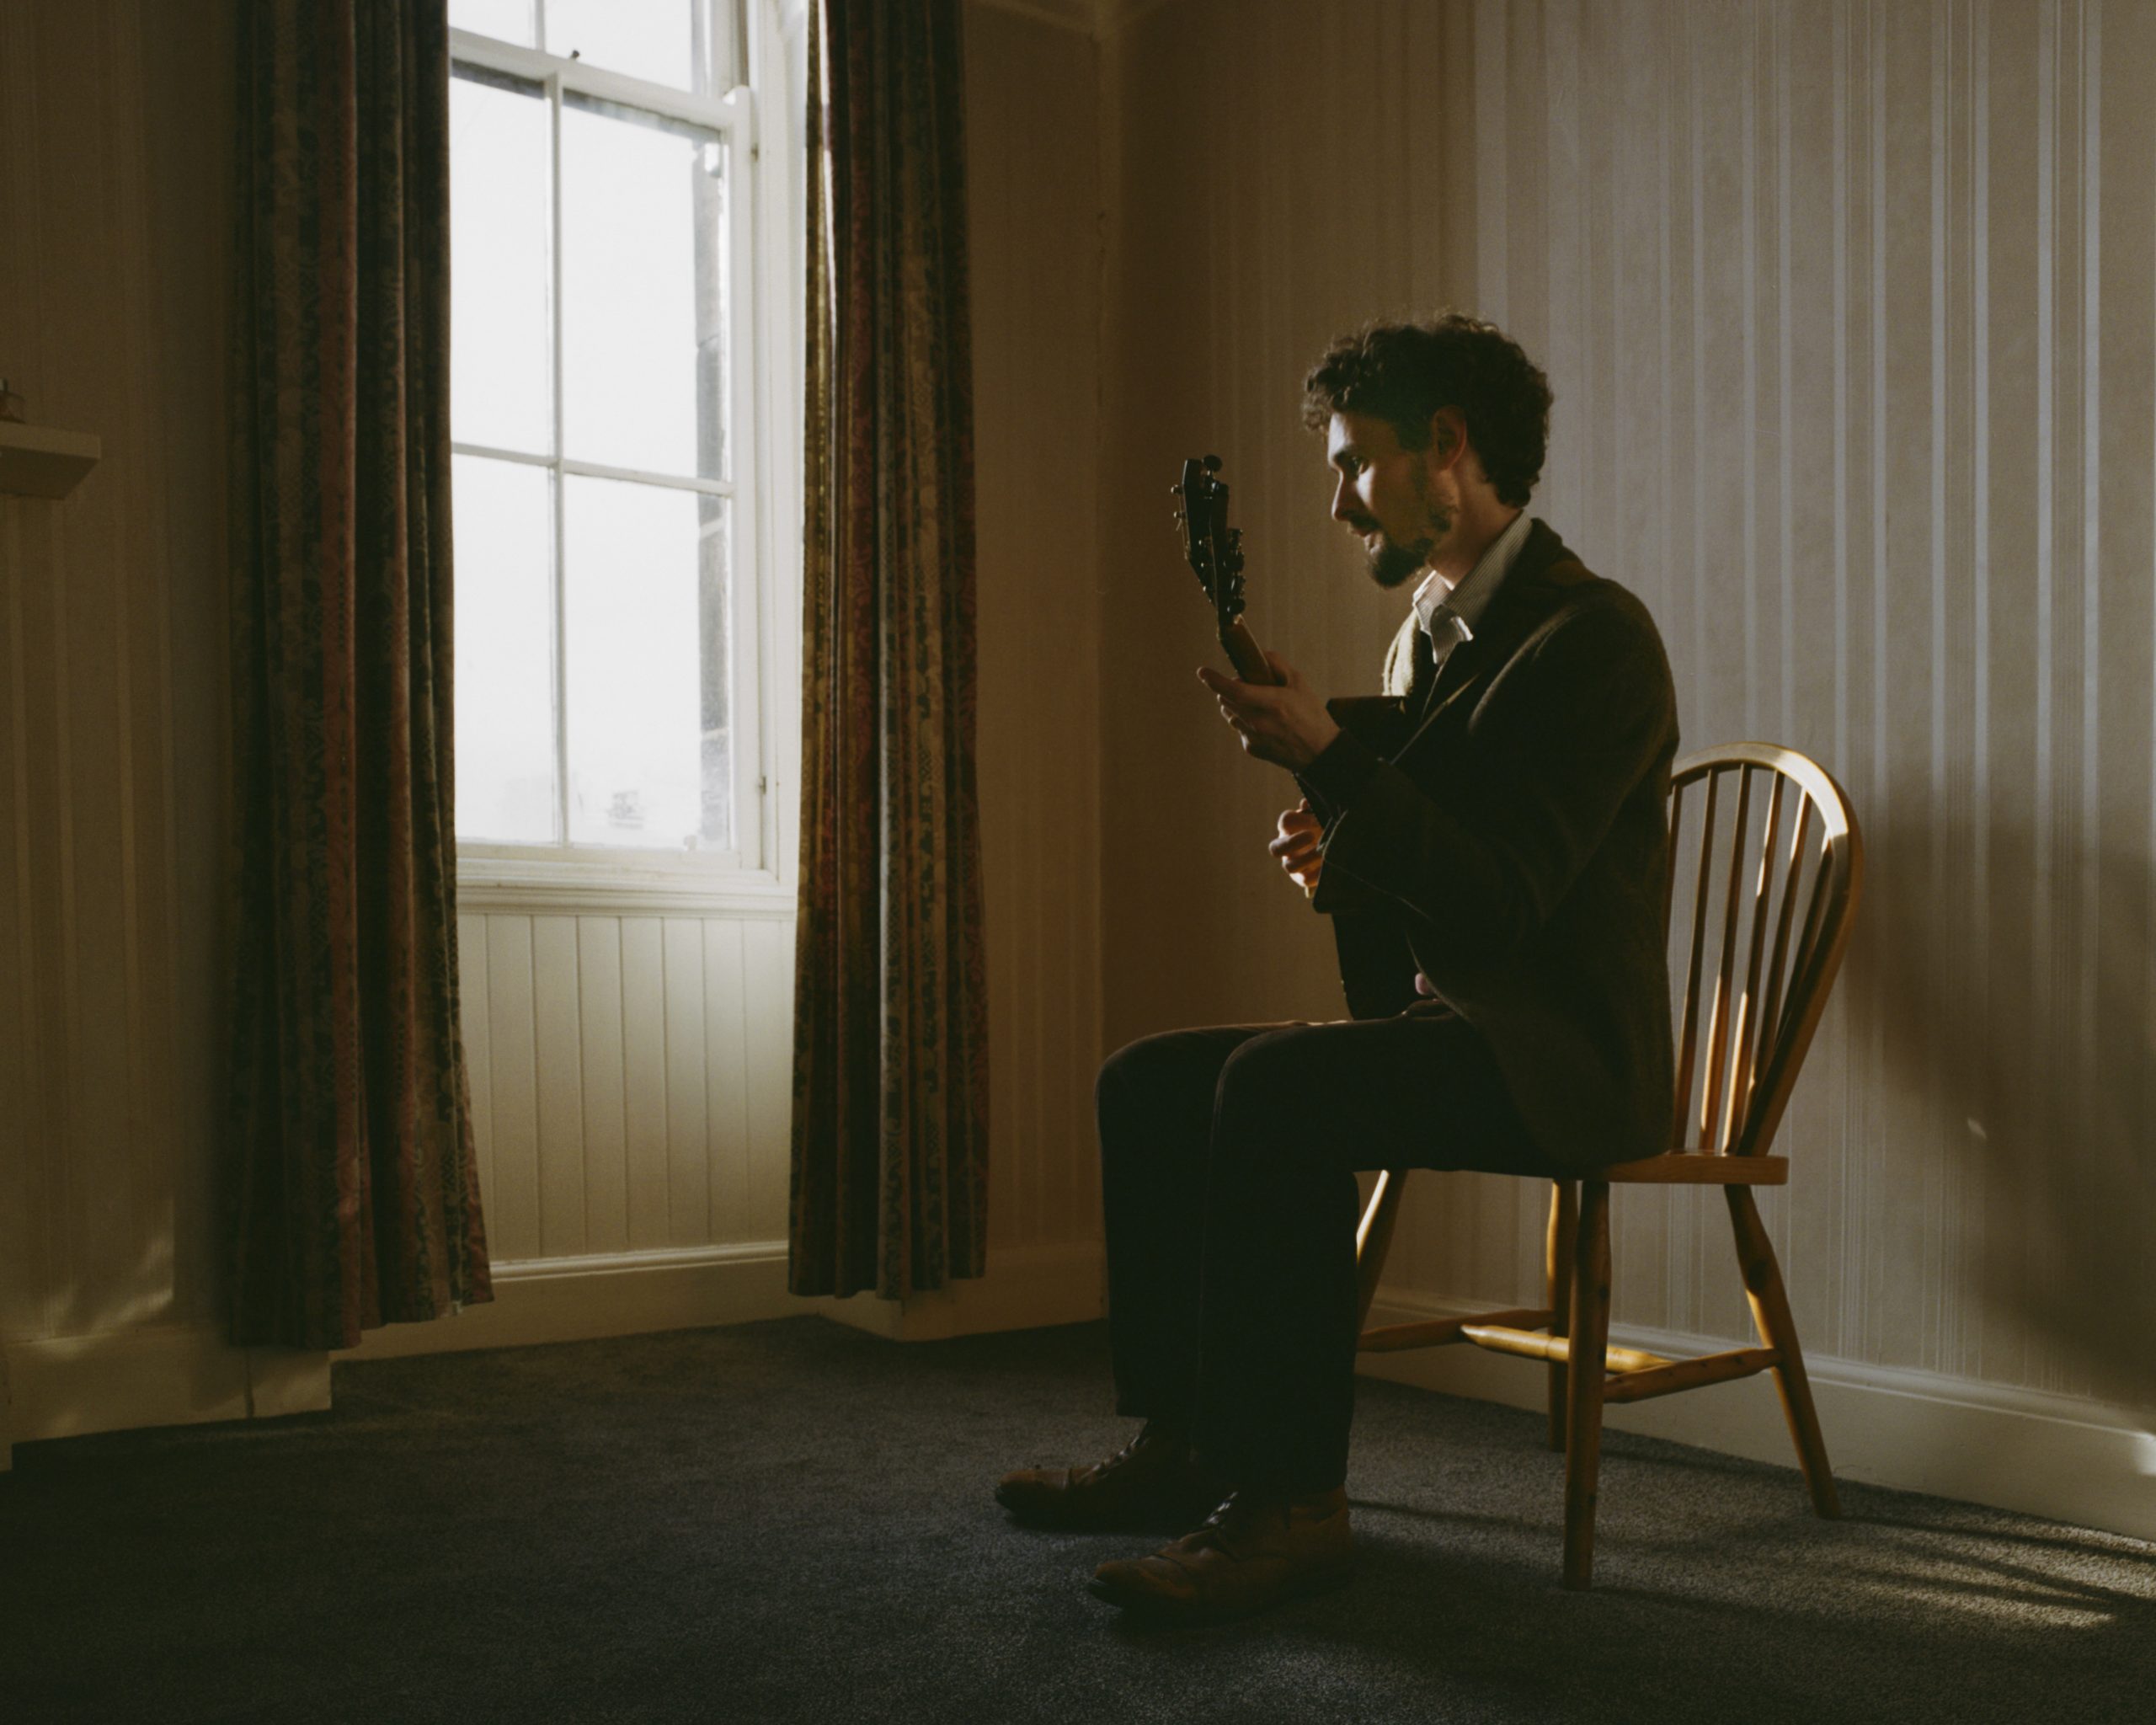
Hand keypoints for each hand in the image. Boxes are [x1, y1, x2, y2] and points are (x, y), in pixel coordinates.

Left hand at [1196, 651, 1341, 769]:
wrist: (1319, 752)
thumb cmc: (1312, 715)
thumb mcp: (1300, 683)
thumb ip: (1277, 665)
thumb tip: (1258, 654)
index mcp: (1273, 703)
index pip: (1235, 690)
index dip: (1215, 680)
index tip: (1202, 672)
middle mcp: (1260, 722)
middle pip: (1227, 700)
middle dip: (1228, 688)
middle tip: (1246, 684)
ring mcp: (1253, 737)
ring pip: (1230, 714)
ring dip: (1235, 704)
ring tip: (1256, 704)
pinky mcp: (1251, 748)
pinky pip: (1239, 728)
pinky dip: (1244, 720)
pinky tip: (1264, 722)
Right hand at [1271, 798, 1322, 894]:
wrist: (1333, 848)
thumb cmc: (1323, 827)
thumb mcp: (1321, 816)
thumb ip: (1314, 809)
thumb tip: (1306, 803)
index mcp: (1288, 829)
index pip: (1285, 822)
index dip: (1300, 820)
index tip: (1317, 820)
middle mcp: (1285, 848)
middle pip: (1276, 848)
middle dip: (1293, 842)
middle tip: (1311, 836)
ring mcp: (1292, 865)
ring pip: (1290, 867)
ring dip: (1308, 858)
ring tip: (1323, 852)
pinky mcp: (1303, 878)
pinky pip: (1306, 879)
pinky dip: (1318, 872)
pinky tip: (1329, 864)